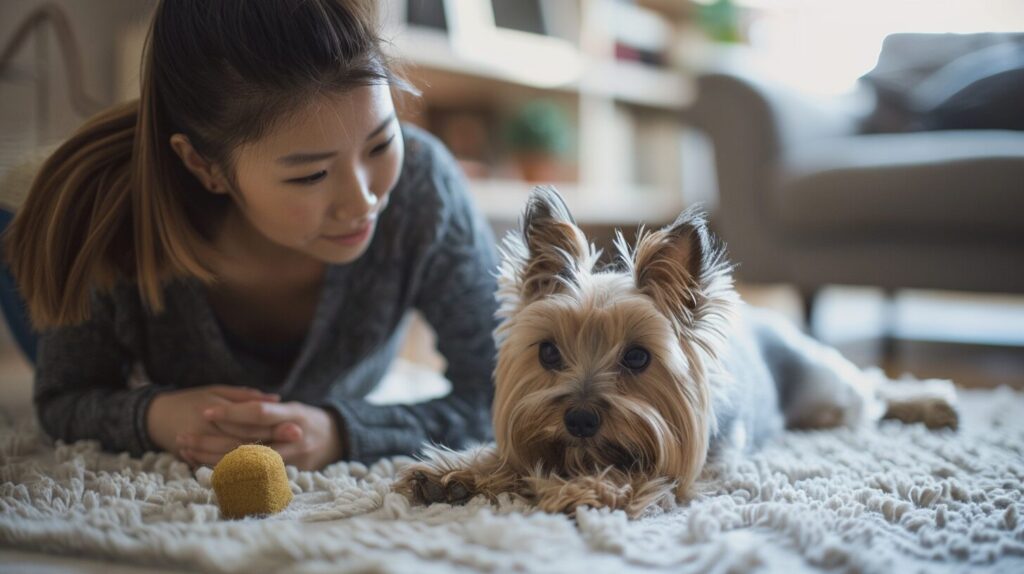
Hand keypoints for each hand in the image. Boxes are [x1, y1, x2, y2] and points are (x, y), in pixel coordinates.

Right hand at [146, 385, 287, 463]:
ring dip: (262, 459)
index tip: (297, 427)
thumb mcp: (216, 390)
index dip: (274, 424)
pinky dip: (242, 469)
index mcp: (215, 407)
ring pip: (236, 456)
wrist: (156, 415)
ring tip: (286, 462)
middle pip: (246, 439)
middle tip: (298, 443)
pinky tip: (261, 471)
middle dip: (273, 442)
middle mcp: (208, 426)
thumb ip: (246, 396)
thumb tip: (276, 399)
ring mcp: (202, 444)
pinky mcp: (198, 458)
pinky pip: (222, 466)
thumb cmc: (190, 399)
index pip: (250, 418)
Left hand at [200, 401, 344, 469]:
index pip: (259, 414)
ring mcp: (291, 460)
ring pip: (245, 463)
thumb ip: (270, 408)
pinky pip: (252, 476)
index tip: (205, 412)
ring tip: (187, 451)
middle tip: (184, 437)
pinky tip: (205, 467)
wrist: (338, 440)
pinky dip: (227, 472)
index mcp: (293, 415)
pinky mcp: (288, 476)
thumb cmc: (308, 419)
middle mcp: (292, 439)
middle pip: (247, 443)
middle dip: (211, 441)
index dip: (232, 413)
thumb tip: (237, 404)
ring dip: (213, 459)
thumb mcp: (294, 408)